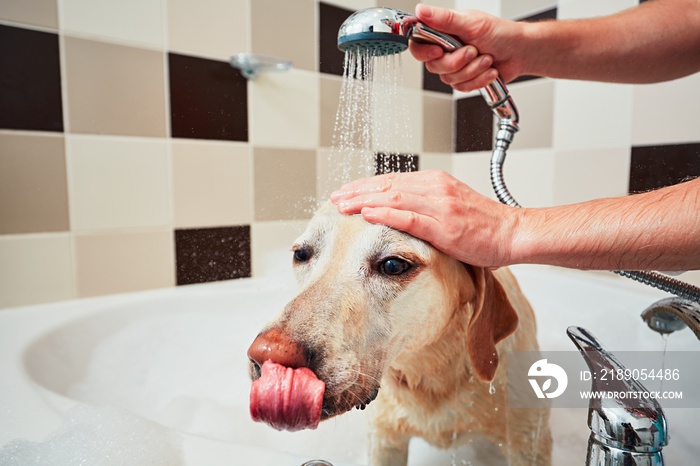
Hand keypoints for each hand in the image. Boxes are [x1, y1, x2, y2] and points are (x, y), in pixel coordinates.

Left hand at [330, 170, 519, 267]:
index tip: (346, 191)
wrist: (512, 233)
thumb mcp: (452, 205)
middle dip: (357, 191)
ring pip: (392, 198)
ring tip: (342, 206)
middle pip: (387, 185)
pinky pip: (409, 218)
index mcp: (435, 181)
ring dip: (363, 201)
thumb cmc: (483, 224)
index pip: (392, 180)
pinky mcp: (444, 227)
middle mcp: (435, 188)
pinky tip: (366, 215)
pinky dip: (385, 215)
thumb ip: (426, 204)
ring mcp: (440, 206)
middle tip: (335, 197)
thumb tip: (400, 211)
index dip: (365, 185)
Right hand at [409, 4, 524, 90]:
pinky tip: (489, 70)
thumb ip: (444, 19)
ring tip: (486, 58)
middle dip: (457, 62)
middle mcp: (446, 49)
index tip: (439, 51)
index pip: (418, 44)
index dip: (425, 52)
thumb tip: (420, 10)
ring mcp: (455, 66)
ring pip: (449, 79)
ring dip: (472, 70)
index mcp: (443, 32)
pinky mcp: (464, 79)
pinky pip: (462, 88)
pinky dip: (478, 79)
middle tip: (473, 51)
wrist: (521, 52)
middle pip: (434, 66)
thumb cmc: (501, 34)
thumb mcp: (471, 24)